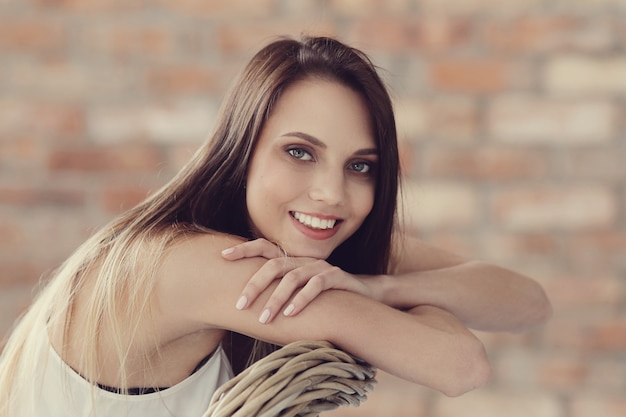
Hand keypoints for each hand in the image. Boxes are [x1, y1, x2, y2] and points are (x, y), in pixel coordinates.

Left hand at [222, 238, 371, 323]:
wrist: (363, 294)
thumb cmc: (323, 297)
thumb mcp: (297, 292)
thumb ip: (277, 292)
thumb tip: (245, 306)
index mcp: (292, 260)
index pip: (264, 248)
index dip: (244, 249)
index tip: (223, 256)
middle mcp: (303, 260)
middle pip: (274, 264)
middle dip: (255, 285)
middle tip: (241, 305)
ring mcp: (320, 266)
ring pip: (293, 277)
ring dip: (276, 299)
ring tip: (265, 318)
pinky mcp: (336, 276)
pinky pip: (317, 286)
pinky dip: (302, 300)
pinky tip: (291, 314)